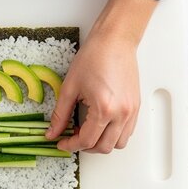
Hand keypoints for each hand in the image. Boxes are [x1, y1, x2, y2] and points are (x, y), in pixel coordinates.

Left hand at [46, 0, 157, 152]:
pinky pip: (127, 132)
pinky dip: (113, 135)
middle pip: (103, 147)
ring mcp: (131, 111)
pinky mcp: (136, 107)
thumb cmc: (94, 57)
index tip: (61, 143)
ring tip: (87, 131)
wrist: (115, 41)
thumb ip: (60, 115)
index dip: (70, 145)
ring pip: (118, 143)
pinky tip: (100, 125)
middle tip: (72, 137)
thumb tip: (52, 132)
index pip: (86, 140)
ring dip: (101, 143)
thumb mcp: (70, 87)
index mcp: (104, 109)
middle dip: (85, 147)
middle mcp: (121, 113)